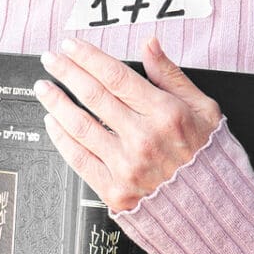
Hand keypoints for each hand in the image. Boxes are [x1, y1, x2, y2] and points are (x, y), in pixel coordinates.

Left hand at [35, 35, 222, 212]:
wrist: (210, 209)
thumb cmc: (207, 157)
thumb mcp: (203, 109)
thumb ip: (171, 75)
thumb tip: (149, 44)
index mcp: (166, 114)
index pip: (116, 77)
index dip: (88, 57)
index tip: (71, 46)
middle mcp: (144, 138)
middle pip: (94, 96)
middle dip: (66, 72)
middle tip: (50, 59)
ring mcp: (127, 166)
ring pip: (80, 126)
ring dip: (56, 103)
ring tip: (43, 88)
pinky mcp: (115, 190)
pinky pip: (78, 159)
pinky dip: (61, 137)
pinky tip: (51, 122)